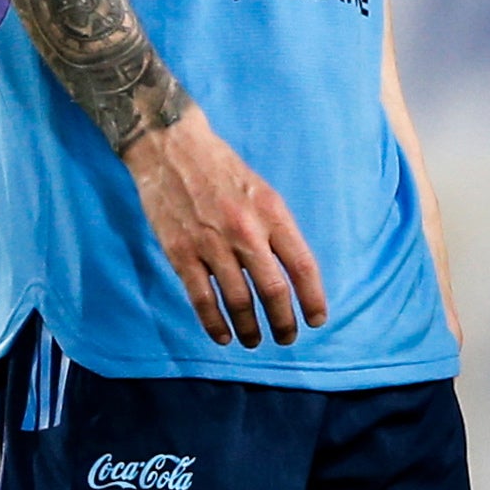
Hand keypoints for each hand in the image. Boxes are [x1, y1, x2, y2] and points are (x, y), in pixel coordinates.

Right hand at [125, 109, 327, 347]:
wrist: (172, 149)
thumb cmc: (222, 169)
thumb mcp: (263, 191)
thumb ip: (278, 229)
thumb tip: (293, 273)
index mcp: (272, 213)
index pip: (303, 266)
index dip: (313, 299)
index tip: (316, 320)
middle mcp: (246, 231)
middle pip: (274, 291)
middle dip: (284, 323)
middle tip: (286, 338)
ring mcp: (212, 244)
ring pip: (239, 301)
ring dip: (250, 329)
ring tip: (253, 341)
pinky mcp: (181, 252)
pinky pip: (202, 298)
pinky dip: (214, 323)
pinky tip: (222, 335)